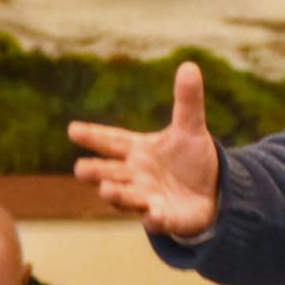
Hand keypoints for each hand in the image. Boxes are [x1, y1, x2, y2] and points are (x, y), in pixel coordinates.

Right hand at [67, 61, 219, 236]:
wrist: (211, 191)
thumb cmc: (190, 158)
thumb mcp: (190, 127)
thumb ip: (187, 101)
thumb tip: (189, 65)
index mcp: (138, 151)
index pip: (112, 141)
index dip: (94, 136)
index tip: (73, 129)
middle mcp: (136, 176)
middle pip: (111, 173)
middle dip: (96, 172)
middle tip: (81, 169)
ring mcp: (148, 198)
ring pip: (127, 197)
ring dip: (117, 195)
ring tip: (106, 190)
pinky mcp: (166, 218)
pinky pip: (158, 220)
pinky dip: (154, 219)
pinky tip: (153, 215)